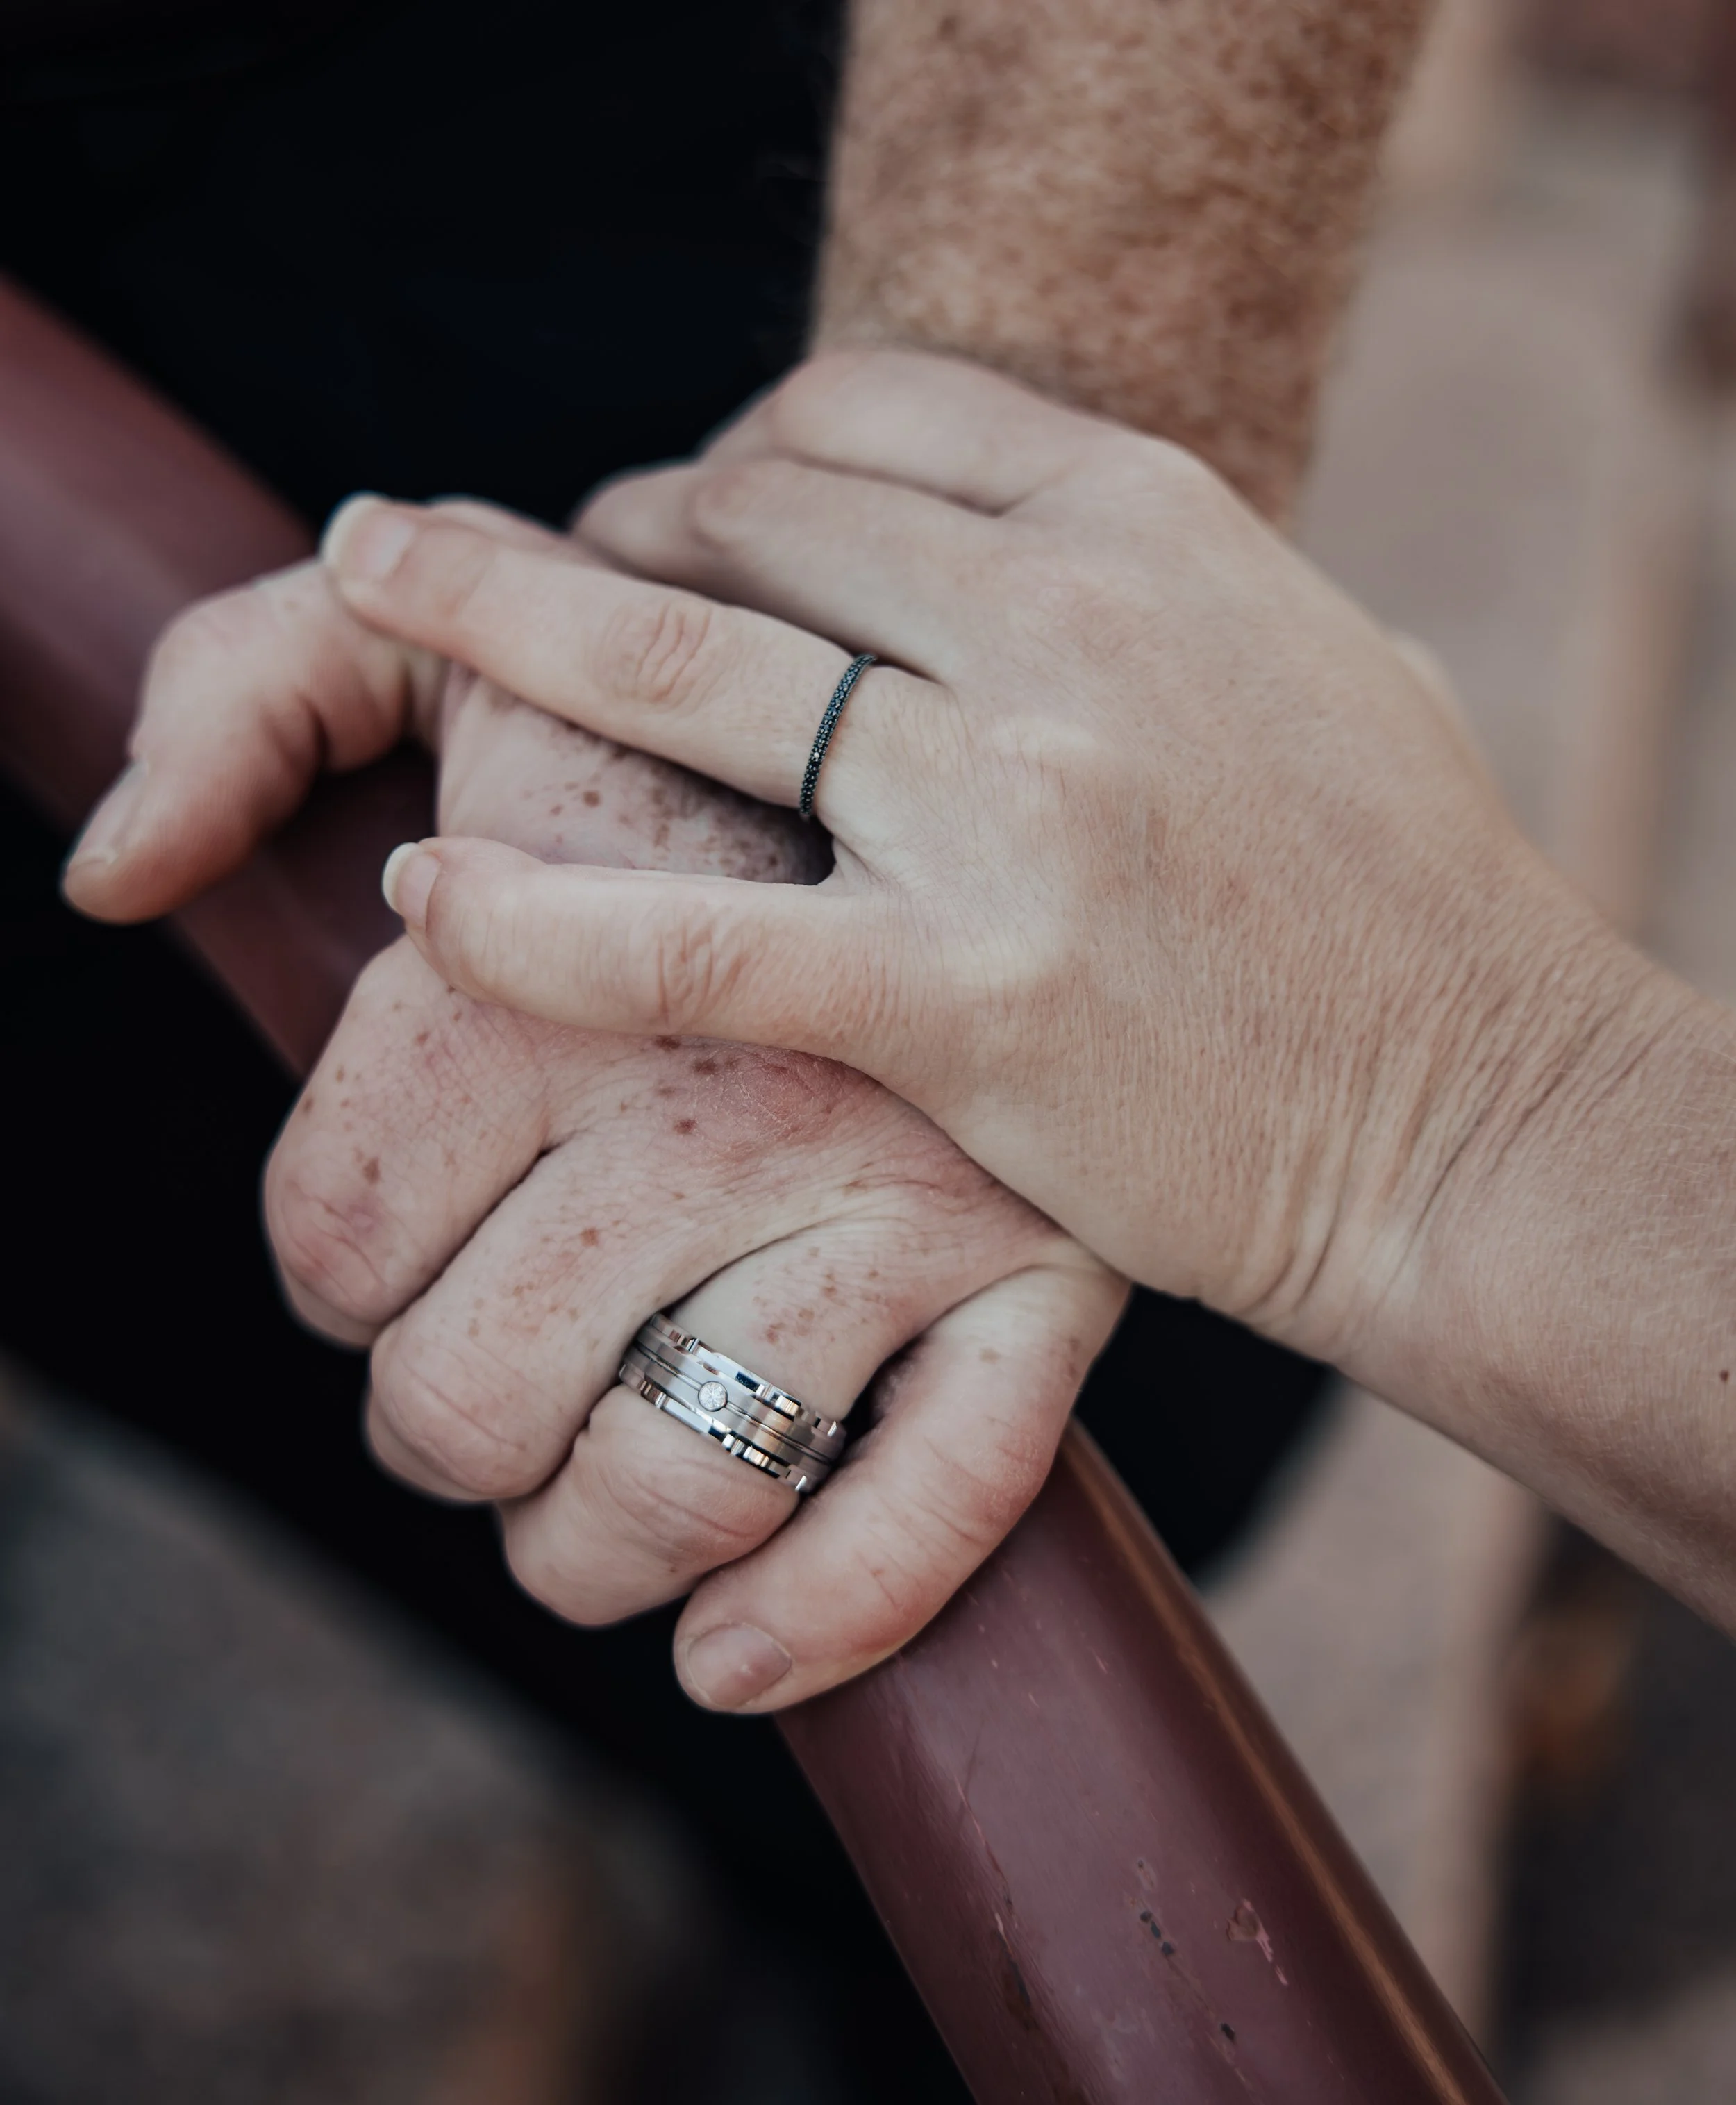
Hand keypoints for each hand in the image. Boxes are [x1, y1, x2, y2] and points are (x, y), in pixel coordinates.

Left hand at [63, 505, 1123, 1710]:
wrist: (995, 734)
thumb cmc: (679, 713)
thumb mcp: (448, 637)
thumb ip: (238, 691)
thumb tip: (115, 882)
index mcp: (554, 959)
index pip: (334, 1242)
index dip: (326, 1264)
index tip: (383, 1225)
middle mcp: (728, 1091)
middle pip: (470, 1399)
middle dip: (437, 1408)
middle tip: (482, 1345)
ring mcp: (905, 1196)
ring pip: (673, 1488)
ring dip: (580, 1540)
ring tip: (575, 1477)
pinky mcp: (1043, 1273)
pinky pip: (940, 1501)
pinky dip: (822, 1613)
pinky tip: (727, 1656)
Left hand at [323, 351, 1675, 1385]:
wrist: (1488, 1121)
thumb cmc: (1418, 911)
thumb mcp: (1329, 668)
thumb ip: (1188, 595)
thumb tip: (1082, 562)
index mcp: (1155, 526)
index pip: (871, 416)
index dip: (737, 450)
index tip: (681, 515)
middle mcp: (1069, 627)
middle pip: (755, 515)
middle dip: (613, 532)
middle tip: (512, 582)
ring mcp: (1010, 807)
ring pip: (684, 670)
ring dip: (499, 615)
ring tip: (370, 584)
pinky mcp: (965, 994)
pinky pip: (694, 939)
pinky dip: (541, 922)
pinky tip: (431, 900)